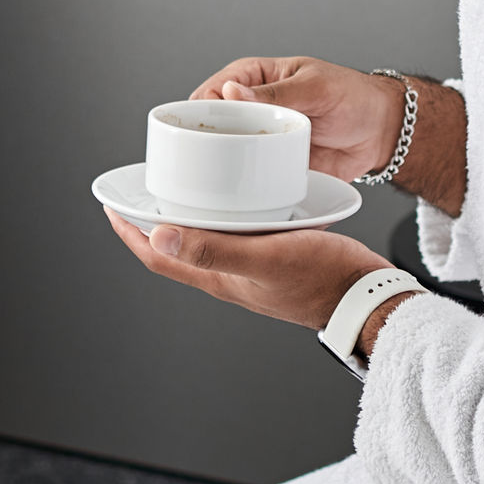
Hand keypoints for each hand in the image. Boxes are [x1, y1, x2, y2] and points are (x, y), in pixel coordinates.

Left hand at [104, 212, 393, 334]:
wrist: (368, 297)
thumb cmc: (324, 279)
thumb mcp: (265, 258)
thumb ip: (213, 249)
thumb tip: (159, 236)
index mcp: (221, 278)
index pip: (160, 258)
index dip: (132, 234)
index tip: (114, 208)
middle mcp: (232, 275)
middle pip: (180, 249)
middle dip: (157, 222)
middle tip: (145, 191)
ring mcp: (255, 270)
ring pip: (211, 240)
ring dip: (192, 216)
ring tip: (186, 186)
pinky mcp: (278, 259)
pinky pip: (241, 234)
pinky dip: (230, 214)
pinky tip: (243, 195)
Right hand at [193, 56, 403, 180]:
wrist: (380, 132)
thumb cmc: (352, 96)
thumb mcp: (315, 87)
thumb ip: (275, 92)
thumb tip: (231, 91)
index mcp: (253, 78)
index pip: (212, 91)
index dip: (198, 111)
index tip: (195, 130)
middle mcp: (250, 110)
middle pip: (209, 127)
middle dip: (201, 144)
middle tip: (202, 162)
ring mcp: (259, 140)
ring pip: (223, 155)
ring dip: (217, 168)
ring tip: (216, 181)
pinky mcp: (270, 166)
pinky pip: (247, 177)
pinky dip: (239, 186)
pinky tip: (235, 195)